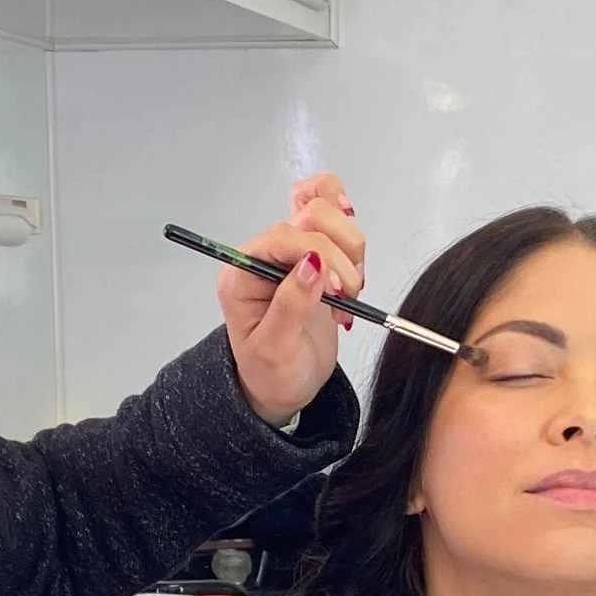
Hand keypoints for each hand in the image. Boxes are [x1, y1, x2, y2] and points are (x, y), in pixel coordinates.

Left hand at [222, 173, 368, 424]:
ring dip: (351, 251)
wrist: (283, 385)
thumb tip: (313, 263)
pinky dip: (348, 226)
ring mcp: (291, 250)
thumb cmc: (272, 372)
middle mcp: (265, 255)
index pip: (282, 236)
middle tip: (345, 298)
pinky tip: (352, 253)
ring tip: (347, 294)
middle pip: (311, 215)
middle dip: (339, 256)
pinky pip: (330, 210)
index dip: (319, 254)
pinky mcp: (315, 251)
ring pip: (328, 211)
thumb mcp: (275, 349)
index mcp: (243, 273)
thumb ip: (290, 305)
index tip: (337, 291)